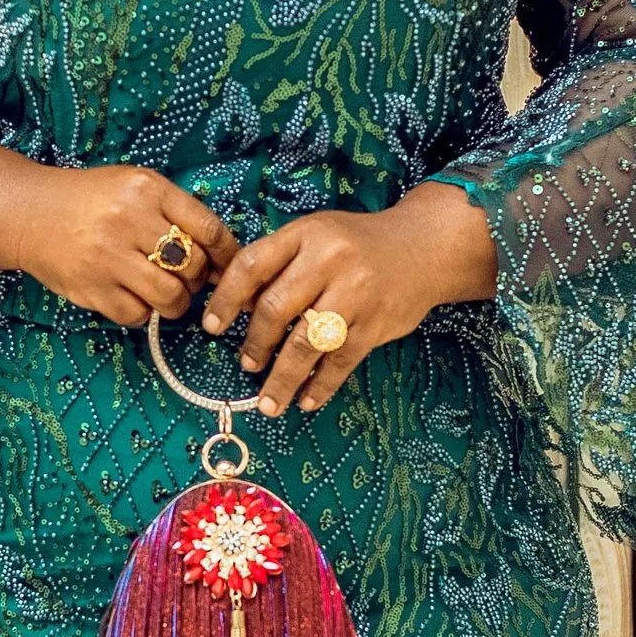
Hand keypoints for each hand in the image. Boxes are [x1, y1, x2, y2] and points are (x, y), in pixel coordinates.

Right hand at [0, 137, 238, 326]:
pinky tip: (132, 296)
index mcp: (146, 189)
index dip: (226, 254)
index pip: (208, 228)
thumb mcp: (135, 187)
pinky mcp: (91, 288)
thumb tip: (222, 260)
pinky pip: (137, 314)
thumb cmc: (92, 200)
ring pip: (170, 296)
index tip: (226, 265)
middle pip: (192, 265)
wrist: (30, 213)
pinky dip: (142, 312)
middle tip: (185, 278)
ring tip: (165, 293)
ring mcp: (108, 257)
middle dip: (197, 279)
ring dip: (176, 302)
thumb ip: (177, 213)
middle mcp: (128, 220)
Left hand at [198, 183, 496, 413]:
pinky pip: (340, 362)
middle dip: (255, 344)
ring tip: (268, 402)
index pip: (252, 265)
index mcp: (306, 234)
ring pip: (306, 343)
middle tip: (246, 365)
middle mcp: (329, 261)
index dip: (226, 299)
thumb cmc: (357, 244)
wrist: (423, 248)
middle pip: (276, 309)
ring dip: (282, 378)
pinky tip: (305, 400)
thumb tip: (236, 308)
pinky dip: (320, 386)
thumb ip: (279, 263)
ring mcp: (355, 294)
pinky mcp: (376, 324)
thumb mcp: (316, 235)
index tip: (212, 326)